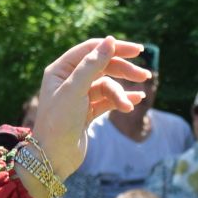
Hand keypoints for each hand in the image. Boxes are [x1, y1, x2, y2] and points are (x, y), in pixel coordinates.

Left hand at [28, 37, 151, 179]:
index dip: (114, 47)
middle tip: (144, 75)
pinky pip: (108, 100)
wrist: (53, 157)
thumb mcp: (75, 90)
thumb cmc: (58, 122)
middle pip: (102, 66)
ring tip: (129, 105)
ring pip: (107, 85)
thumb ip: (92, 65)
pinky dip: (121, 99)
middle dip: (123, 70)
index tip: (138, 50)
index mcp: (60, 70)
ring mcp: (79, 96)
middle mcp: (69, 80)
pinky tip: (135, 101)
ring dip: (120, 94)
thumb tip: (110, 40)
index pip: (91, 50)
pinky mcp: (87, 112)